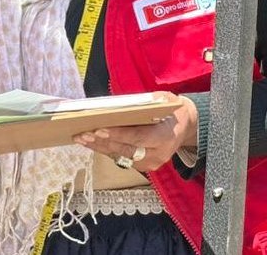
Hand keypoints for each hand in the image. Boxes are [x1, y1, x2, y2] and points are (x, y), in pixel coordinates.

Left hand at [71, 92, 198, 172]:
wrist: (185, 127)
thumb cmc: (171, 110)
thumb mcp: (166, 99)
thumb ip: (151, 102)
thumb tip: (128, 103)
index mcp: (166, 137)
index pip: (139, 137)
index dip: (119, 134)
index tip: (100, 129)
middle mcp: (159, 154)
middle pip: (126, 149)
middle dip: (102, 141)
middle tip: (83, 134)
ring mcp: (151, 163)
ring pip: (120, 156)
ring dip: (99, 147)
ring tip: (81, 138)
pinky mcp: (143, 166)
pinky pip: (121, 158)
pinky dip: (105, 149)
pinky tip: (90, 142)